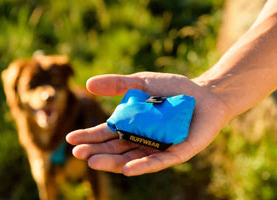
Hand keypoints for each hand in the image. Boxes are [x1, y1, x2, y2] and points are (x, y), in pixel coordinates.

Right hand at [66, 72, 229, 175]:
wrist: (205, 94)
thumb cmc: (174, 88)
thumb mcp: (142, 82)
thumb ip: (118, 84)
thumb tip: (88, 84)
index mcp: (133, 124)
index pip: (107, 133)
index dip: (89, 136)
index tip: (70, 139)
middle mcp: (142, 139)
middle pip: (116, 149)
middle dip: (96, 151)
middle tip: (77, 152)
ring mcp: (158, 148)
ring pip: (132, 159)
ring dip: (112, 162)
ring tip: (92, 161)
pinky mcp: (176, 153)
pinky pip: (158, 162)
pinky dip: (142, 166)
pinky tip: (127, 169)